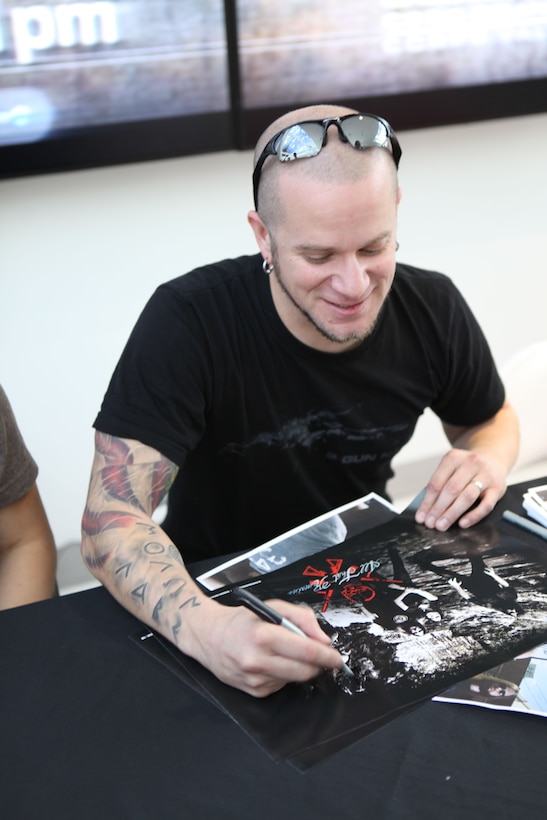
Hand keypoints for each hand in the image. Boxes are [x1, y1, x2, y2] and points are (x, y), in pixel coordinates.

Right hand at [190, 597, 344, 697]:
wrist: (209, 637)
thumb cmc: (242, 620)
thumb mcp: (272, 607)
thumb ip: (302, 618)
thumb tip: (323, 640)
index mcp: (263, 636)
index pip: (306, 651)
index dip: (326, 656)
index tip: (337, 658)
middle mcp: (258, 660)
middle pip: (304, 671)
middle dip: (318, 665)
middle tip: (322, 657)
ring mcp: (255, 679)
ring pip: (295, 679)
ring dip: (299, 668)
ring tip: (286, 652)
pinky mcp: (254, 692)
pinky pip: (281, 685)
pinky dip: (284, 674)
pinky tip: (272, 662)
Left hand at [415, 448, 506, 530]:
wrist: (493, 458)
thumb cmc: (466, 469)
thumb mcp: (452, 468)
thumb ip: (440, 484)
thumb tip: (426, 510)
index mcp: (453, 458)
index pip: (436, 482)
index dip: (427, 502)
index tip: (421, 517)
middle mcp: (471, 463)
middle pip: (451, 489)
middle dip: (438, 509)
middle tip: (430, 523)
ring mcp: (486, 475)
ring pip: (467, 496)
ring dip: (452, 513)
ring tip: (442, 525)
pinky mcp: (497, 488)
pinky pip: (486, 505)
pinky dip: (473, 516)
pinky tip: (462, 523)